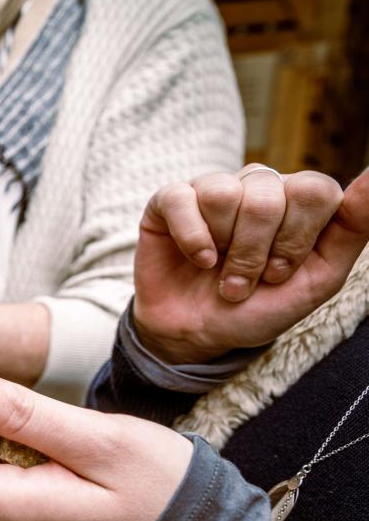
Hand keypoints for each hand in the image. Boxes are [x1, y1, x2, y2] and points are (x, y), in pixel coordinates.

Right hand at [134, 165, 368, 363]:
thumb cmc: (259, 307)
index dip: (296, 239)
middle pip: (268, 195)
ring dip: (223, 247)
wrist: (199, 335)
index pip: (313, 190)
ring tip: (218, 270)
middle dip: (255, 251)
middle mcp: (258, 186)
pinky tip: (196, 258)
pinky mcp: (170, 200)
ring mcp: (213, 189)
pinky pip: (181, 199)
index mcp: (298, 200)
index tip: (280, 272)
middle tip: (245, 278)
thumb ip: (354, 226)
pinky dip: (191, 239)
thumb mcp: (319, 279)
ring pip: (224, 194)